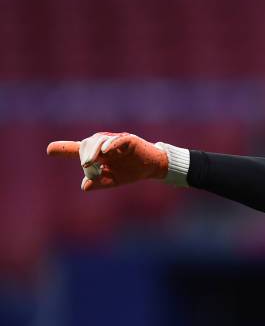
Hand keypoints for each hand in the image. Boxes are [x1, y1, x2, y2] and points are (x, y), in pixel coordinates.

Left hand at [47, 132, 168, 190]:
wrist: (153, 167)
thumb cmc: (132, 171)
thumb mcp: (114, 180)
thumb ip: (100, 182)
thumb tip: (84, 186)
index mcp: (99, 153)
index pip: (80, 149)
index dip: (64, 148)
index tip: (49, 150)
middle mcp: (105, 145)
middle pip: (87, 144)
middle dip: (84, 154)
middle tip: (86, 166)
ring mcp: (116, 141)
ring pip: (99, 140)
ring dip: (92, 150)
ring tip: (89, 163)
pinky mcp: (129, 140)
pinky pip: (117, 140)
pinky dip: (111, 144)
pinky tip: (105, 151)